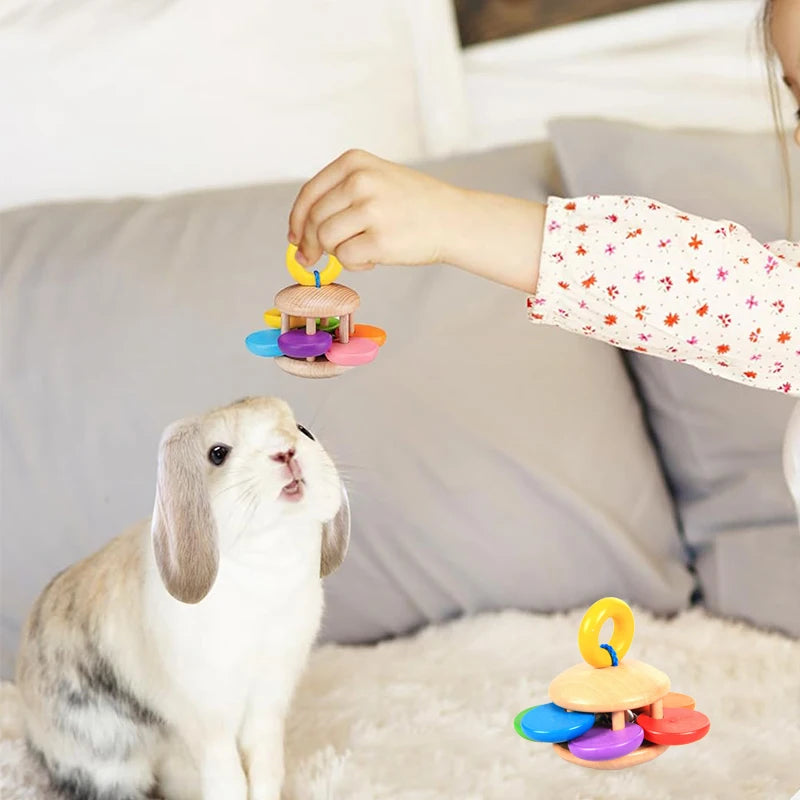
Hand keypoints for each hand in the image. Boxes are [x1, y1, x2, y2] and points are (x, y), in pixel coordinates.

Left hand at [288, 149, 545, 292]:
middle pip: (314, 220)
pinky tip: (373, 259)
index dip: (296, 220)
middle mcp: (360, 182)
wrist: (454, 219)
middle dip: (310, 244)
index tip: (294, 238)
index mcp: (354, 162)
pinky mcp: (379, 240)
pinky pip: (346, 259)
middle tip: (311, 258)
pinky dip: (355, 264)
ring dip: (337, 252)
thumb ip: (340, 195)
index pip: (309, 194)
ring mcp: (370, 211)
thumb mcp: (376, 179)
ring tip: (361, 250)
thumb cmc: (414, 204)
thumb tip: (300, 232)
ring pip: (326, 240)